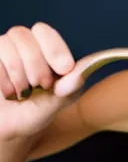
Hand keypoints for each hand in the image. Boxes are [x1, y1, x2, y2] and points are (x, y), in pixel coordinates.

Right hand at [0, 23, 83, 139]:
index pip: (43, 31)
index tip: (64, 69)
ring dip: (18, 73)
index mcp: (42, 48)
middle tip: (42, 85)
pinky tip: (9, 92)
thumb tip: (84, 69)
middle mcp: (20, 46)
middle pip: (23, 35)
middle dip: (35, 63)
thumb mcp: (60, 100)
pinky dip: (3, 78)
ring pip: (5, 44)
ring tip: (24, 92)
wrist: (10, 130)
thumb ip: (72, 84)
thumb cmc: (37, 111)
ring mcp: (1, 53)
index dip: (53, 48)